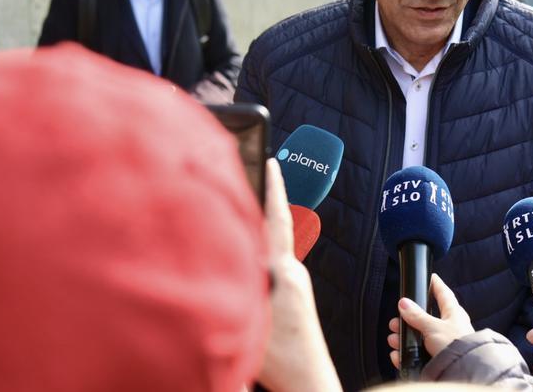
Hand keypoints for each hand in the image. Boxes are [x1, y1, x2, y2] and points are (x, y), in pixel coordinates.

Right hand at [254, 159, 340, 391]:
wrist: (309, 381)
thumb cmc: (283, 360)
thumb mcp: (250, 323)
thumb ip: (236, 292)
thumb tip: (223, 263)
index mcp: (284, 272)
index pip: (277, 220)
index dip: (274, 189)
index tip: (272, 161)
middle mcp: (292, 272)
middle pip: (273, 228)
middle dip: (261, 201)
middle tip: (246, 174)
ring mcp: (293, 283)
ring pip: (270, 247)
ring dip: (256, 228)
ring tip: (235, 211)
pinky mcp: (291, 295)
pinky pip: (271, 263)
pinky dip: (256, 251)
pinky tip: (241, 253)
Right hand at [386, 274, 474, 368]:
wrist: (463, 371)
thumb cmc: (455, 345)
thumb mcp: (433, 327)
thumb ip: (417, 316)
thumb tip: (404, 303)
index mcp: (453, 313)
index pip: (444, 294)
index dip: (436, 285)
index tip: (430, 277)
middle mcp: (450, 326)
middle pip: (425, 318)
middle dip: (408, 319)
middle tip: (395, 321)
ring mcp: (443, 342)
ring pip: (420, 336)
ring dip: (404, 338)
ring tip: (393, 339)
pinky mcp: (437, 357)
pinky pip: (419, 353)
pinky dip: (407, 354)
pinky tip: (398, 355)